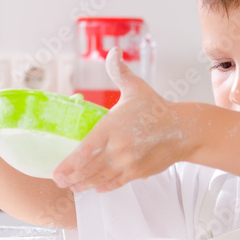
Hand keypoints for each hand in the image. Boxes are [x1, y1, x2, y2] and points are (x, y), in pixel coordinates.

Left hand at [53, 47, 192, 191]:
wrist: (183, 129)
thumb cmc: (157, 109)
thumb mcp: (137, 88)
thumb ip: (119, 71)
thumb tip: (113, 52)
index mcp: (113, 127)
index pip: (86, 150)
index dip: (69, 164)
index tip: (56, 171)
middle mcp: (119, 148)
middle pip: (89, 168)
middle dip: (72, 178)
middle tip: (59, 181)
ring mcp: (129, 163)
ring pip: (101, 178)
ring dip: (85, 185)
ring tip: (74, 187)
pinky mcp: (139, 172)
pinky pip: (117, 183)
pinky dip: (104, 187)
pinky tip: (95, 187)